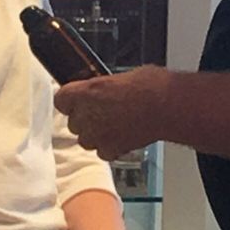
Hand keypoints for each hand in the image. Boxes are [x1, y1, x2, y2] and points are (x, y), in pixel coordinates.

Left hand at [54, 66, 168, 160]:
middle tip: (103, 112)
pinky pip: (102, 152)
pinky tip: (123, 137)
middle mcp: (87, 115)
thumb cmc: (151, 86)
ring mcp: (97, 135)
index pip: (61, 99)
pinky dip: (110, 147)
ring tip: (114, 126)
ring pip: (85, 140)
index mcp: (86, 92)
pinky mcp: (111, 150)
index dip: (70, 101)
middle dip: (85, 118)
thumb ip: (104, 86)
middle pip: (73, 122)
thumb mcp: (121, 77)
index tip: (76, 100)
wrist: (168, 106)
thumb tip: (104, 89)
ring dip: (95, 134)